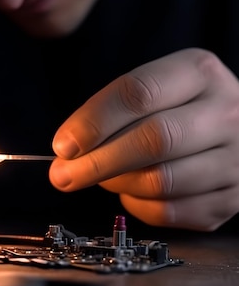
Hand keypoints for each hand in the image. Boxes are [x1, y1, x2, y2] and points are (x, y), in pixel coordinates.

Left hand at [49, 48, 238, 230]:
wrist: (237, 129)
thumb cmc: (178, 107)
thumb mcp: (152, 89)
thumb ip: (110, 112)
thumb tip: (67, 152)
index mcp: (199, 73)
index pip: (139, 93)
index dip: (94, 122)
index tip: (64, 145)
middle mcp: (225, 112)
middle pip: (153, 140)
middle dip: (97, 162)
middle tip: (64, 174)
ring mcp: (235, 158)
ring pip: (161, 181)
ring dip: (118, 184)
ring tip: (103, 178)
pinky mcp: (232, 198)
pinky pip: (171, 212)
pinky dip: (139, 206)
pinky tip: (133, 192)